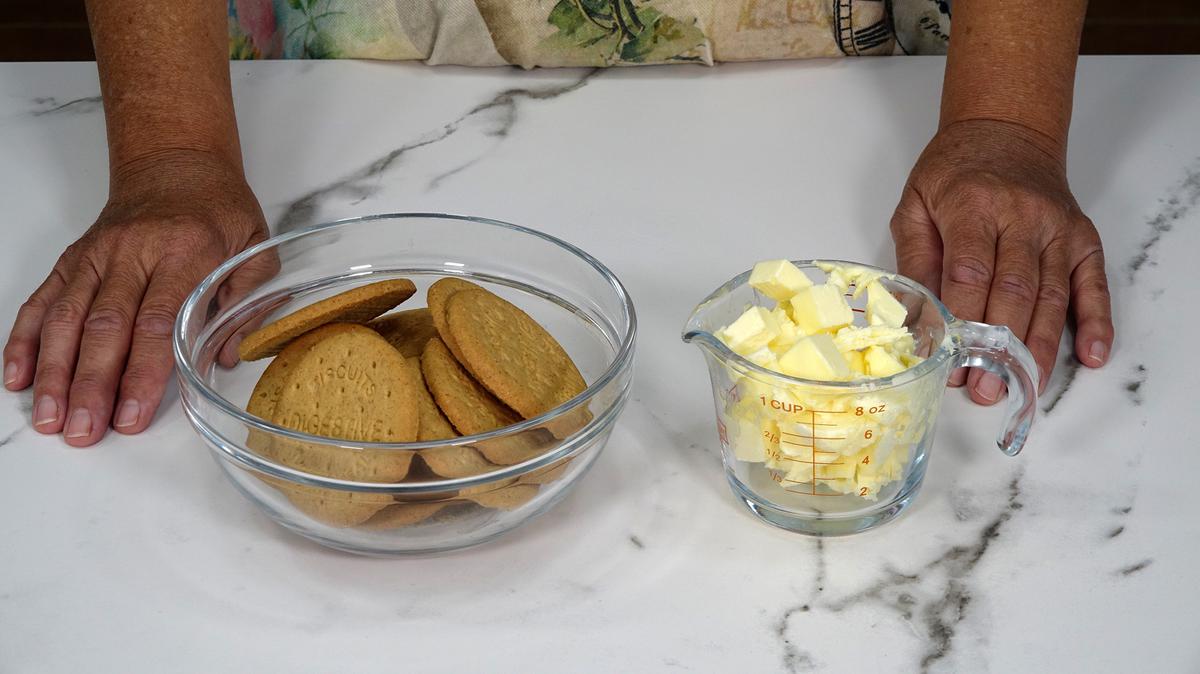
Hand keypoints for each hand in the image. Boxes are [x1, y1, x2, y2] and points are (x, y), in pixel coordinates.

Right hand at [4, 151, 274, 444]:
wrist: (177, 161)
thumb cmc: (220, 211)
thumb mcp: (256, 249)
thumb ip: (246, 302)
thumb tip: (222, 357)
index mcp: (186, 252)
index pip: (158, 323)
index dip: (142, 374)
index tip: (132, 416)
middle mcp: (134, 253)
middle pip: (105, 327)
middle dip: (91, 385)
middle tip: (83, 432)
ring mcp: (97, 255)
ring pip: (67, 318)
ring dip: (54, 372)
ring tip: (51, 418)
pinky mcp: (73, 258)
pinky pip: (42, 300)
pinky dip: (25, 340)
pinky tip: (18, 378)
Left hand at [890, 119, 1113, 403]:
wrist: (1006, 130)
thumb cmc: (954, 172)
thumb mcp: (915, 205)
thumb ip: (914, 260)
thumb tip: (913, 319)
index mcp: (974, 207)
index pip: (971, 273)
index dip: (962, 321)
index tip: (950, 359)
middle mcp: (1022, 218)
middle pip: (1015, 291)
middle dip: (998, 346)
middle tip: (984, 389)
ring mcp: (1057, 229)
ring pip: (1052, 296)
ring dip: (1037, 347)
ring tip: (1021, 386)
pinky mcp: (1082, 239)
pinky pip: (1092, 285)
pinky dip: (1096, 322)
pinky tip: (1090, 355)